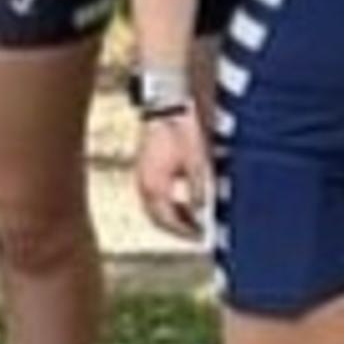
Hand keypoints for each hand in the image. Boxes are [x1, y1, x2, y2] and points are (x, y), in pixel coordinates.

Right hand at [134, 108, 213, 242]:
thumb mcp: (197, 161)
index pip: (168, 221)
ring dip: (172, 218)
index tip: (201, 238)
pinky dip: (167, 205)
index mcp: (156, 186)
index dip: (185, 232)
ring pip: (154, 209)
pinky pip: (153, 196)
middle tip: (197, 234)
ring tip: (192, 223)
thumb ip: (198, 189)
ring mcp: (142, 177)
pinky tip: (183, 203)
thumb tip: (201, 211)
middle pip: (158, 219)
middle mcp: (144, 185)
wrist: (167, 105)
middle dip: (177, 229)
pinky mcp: (144, 169)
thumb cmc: (183, 131)